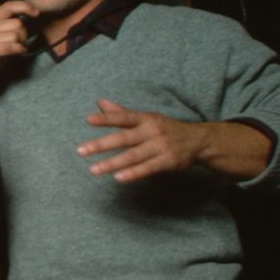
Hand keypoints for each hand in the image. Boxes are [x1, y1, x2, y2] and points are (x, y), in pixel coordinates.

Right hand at [0, 0, 38, 78]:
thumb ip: (0, 20)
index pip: (8, 6)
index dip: (24, 6)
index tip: (36, 13)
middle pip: (17, 24)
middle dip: (24, 33)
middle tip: (20, 41)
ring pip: (16, 36)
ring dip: (21, 43)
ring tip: (16, 48)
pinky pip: (11, 47)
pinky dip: (18, 49)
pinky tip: (18, 51)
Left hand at [78, 98, 207, 182]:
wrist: (199, 140)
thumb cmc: (165, 129)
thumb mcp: (146, 118)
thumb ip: (121, 113)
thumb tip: (99, 102)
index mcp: (145, 119)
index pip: (123, 117)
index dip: (106, 118)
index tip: (88, 120)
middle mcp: (152, 131)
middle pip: (124, 138)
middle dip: (101, 144)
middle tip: (80, 151)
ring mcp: (160, 147)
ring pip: (133, 156)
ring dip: (112, 163)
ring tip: (94, 169)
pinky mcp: (168, 161)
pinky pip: (148, 168)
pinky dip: (133, 173)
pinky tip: (118, 177)